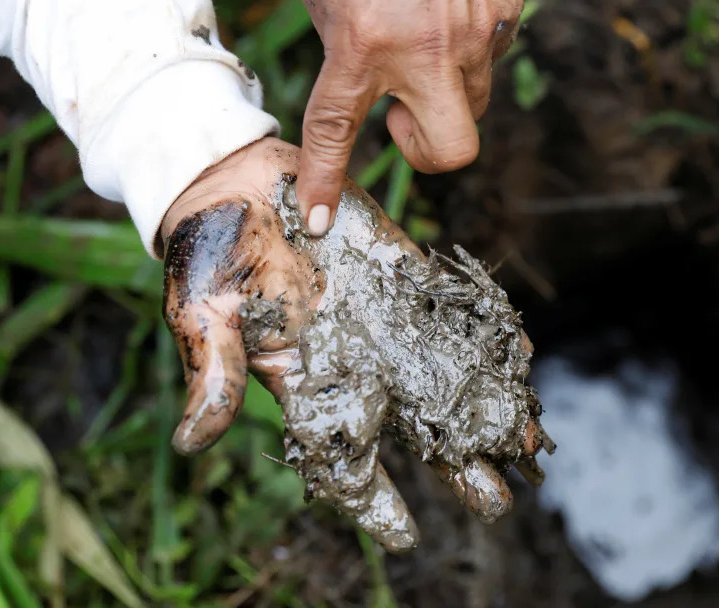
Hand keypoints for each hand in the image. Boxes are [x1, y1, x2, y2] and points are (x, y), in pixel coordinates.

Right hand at [158, 137, 547, 551]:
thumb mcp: (201, 316)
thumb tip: (191, 443)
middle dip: (453, 464)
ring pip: (442, 374)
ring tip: (528, 443)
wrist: (232, 183)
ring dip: (483, 406)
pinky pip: (449, 308)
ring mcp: (381, 317)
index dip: (369, 497)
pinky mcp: (399, 271)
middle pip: (410, 424)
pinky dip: (483, 331)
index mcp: (304, 381)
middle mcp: (353, 359)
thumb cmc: (207, 253)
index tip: (405, 535)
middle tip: (496, 500)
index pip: (340, 454)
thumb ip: (212, 374)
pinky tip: (519, 353)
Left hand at [291, 0, 523, 234]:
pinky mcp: (505, 6)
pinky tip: (447, 14)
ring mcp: (474, 29)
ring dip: (444, 95)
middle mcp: (425, 46)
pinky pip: (491, 56)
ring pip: (473, 102)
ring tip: (419, 50)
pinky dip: (468, 51)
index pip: (336, 130)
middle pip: (451, 149)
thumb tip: (348, 78)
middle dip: (426, 150)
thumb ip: (335, 41)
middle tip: (400, 120)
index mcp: (362, 42)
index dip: (324, 179)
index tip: (322, 216)